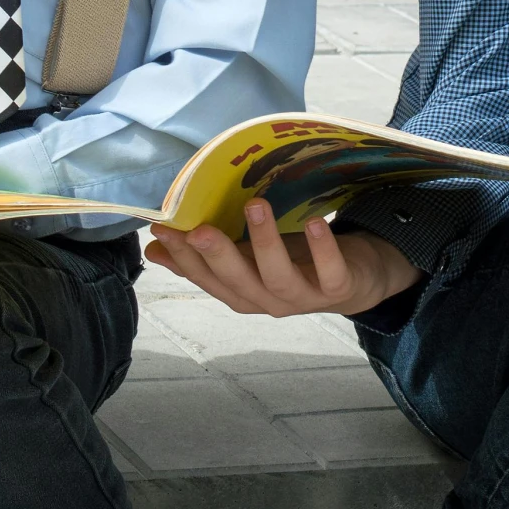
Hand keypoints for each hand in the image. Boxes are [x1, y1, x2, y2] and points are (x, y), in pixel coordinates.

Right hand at [146, 199, 419, 316]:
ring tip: (255, 205)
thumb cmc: (294, 263)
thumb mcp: (247, 258)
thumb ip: (206, 256)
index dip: (182, 259)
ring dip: (265, 243)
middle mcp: (269, 302)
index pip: (207, 280)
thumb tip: (152, 247)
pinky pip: (330, 273)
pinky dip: (322, 249)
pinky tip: (313, 221)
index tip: (162, 229)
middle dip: (216, 256)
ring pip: (279, 278)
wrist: (357, 280)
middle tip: (198, 228)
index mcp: (243, 294)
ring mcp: (305, 299)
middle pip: (238, 284)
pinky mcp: (339, 288)